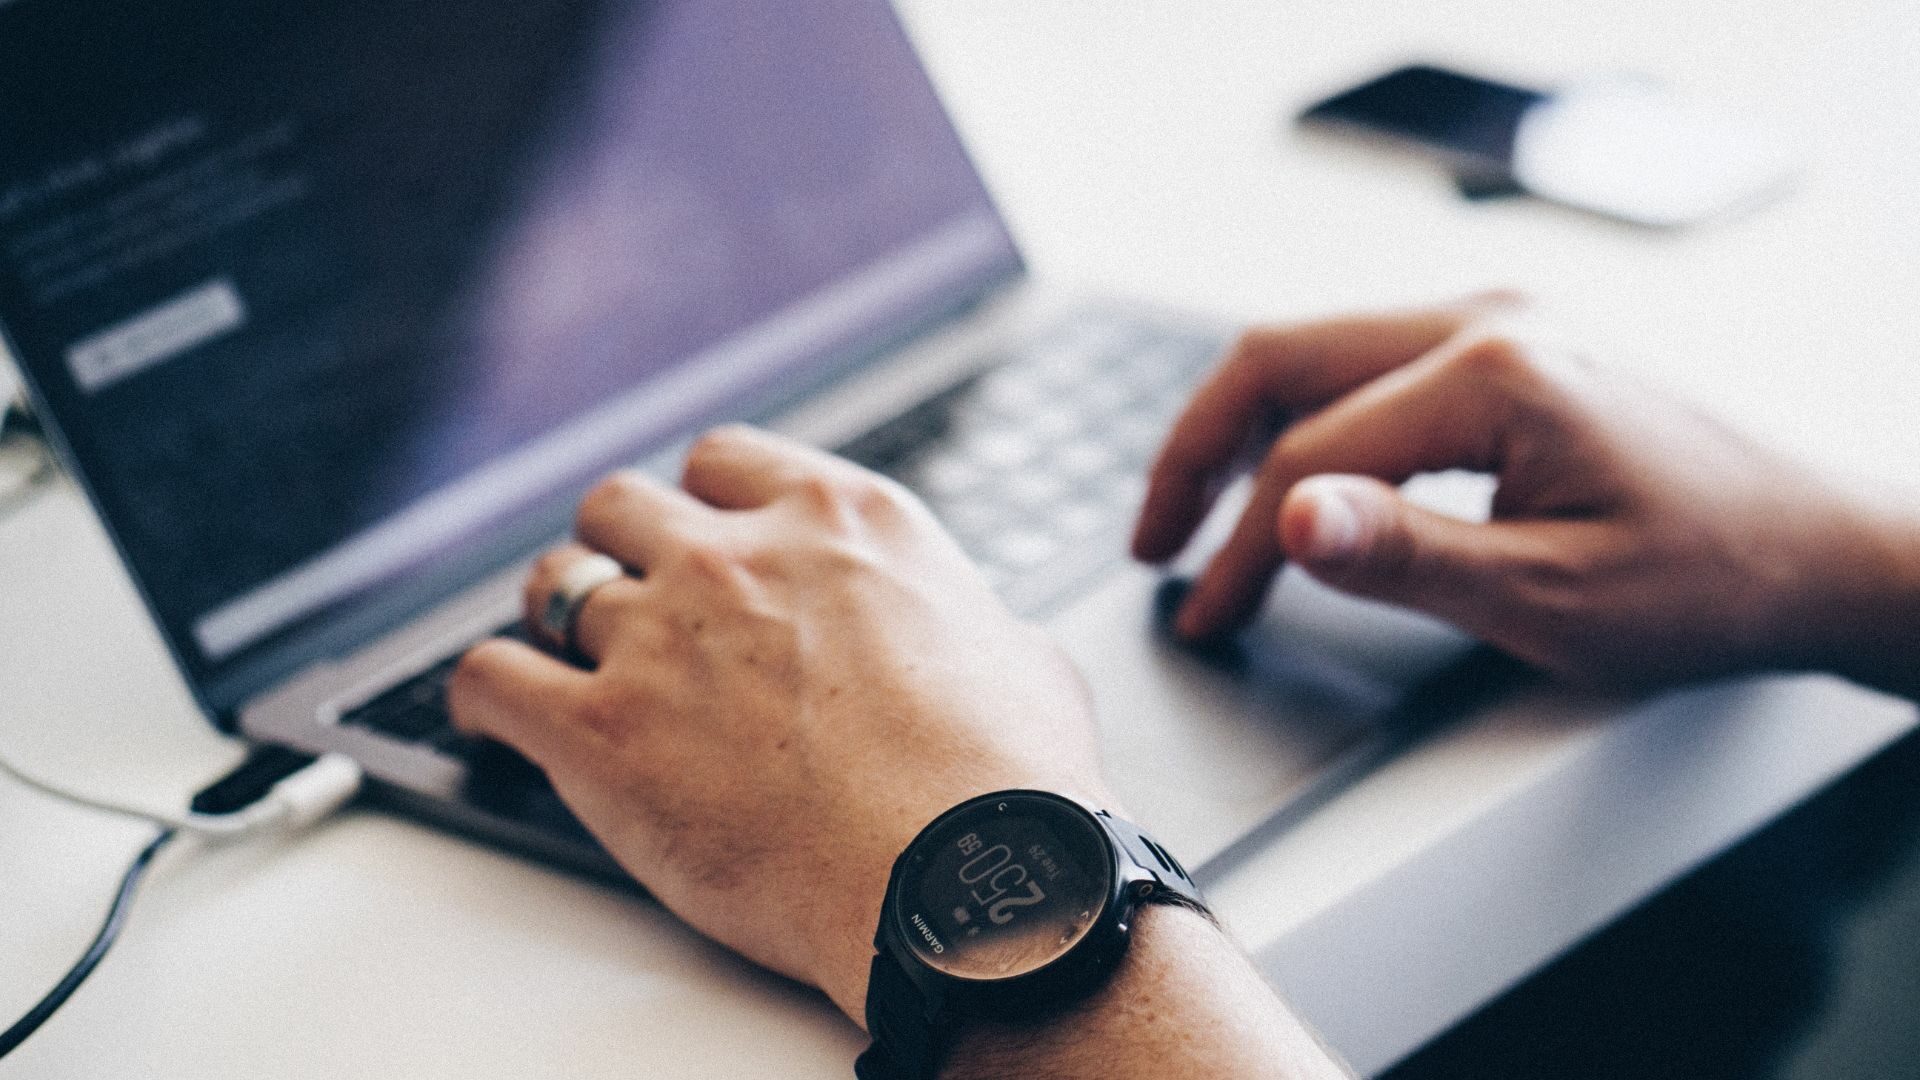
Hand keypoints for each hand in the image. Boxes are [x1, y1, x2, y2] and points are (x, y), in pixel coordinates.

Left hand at [447, 425, 1108, 1022]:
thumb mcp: (1020, 656)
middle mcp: (740, 558)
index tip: (702, 535)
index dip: (702, 502)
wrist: (965, 880)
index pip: (723, 459)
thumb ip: (963, 622)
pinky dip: (482, 696)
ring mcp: (663, 636)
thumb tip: (971, 640)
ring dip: (558, 618)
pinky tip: (493, 716)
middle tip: (632, 600)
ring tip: (565, 658)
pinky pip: (489, 679)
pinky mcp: (602, 732)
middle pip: (621, 504)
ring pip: (554, 583)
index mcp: (843, 523)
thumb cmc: (1010, 784)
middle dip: (620, 548)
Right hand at [1133, 294, 1914, 688]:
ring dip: (1242, 430)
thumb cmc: (1709, 581)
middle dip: (1197, 453)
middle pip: (1280, 359)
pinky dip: (1303, 422)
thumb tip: (1287, 516)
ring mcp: (1499, 323)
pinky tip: (1288, 483)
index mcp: (1496, 371)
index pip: (1313, 457)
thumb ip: (1409, 555)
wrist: (1818, 549)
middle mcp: (1489, 320)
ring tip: (1195, 518)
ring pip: (1314, 353)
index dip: (1242, 548)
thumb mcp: (1554, 596)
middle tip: (1153, 545)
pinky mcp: (1508, 347)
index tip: (1209, 618)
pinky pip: (1366, 366)